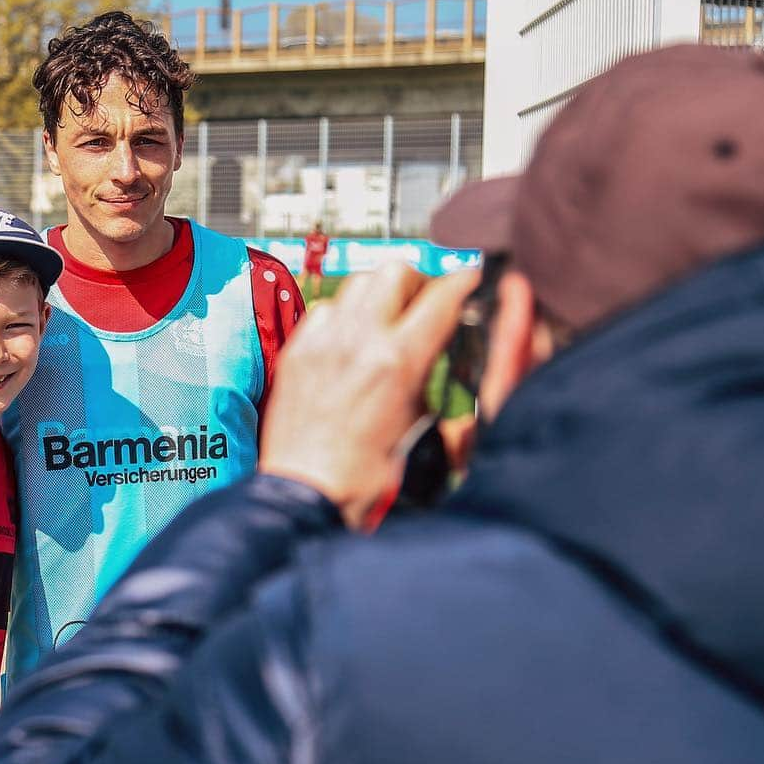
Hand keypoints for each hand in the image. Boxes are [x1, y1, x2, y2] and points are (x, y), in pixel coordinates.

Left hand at [259, 262, 478, 528]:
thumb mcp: (419, 427)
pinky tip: (347, 340)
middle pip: (396, 270)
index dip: (462, 283)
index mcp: (399, 361)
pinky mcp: (296, 352)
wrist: (306, 493)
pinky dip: (342, 315)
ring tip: (384, 318)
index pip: (441, 297)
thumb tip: (442, 351)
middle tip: (421, 303)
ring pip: (358, 282)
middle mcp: (359, 340)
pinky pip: (324, 309)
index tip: (467, 281)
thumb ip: (433, 380)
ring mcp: (323, 342)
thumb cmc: (365, 477)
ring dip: (378, 293)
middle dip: (416, 282)